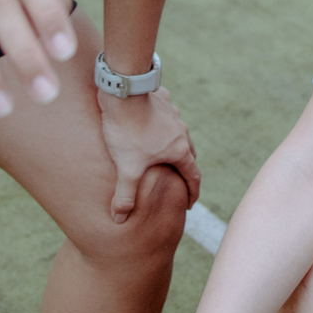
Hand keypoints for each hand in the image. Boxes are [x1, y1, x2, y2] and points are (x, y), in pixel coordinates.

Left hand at [98, 84, 201, 222]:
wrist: (125, 92)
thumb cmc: (128, 131)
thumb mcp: (126, 168)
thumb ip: (124, 196)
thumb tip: (119, 219)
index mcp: (179, 150)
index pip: (192, 177)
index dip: (192, 193)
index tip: (189, 204)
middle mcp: (182, 132)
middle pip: (188, 155)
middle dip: (184, 169)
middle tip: (177, 181)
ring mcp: (174, 114)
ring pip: (178, 135)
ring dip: (172, 146)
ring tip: (161, 154)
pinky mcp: (163, 100)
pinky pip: (166, 117)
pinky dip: (161, 127)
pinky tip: (149, 127)